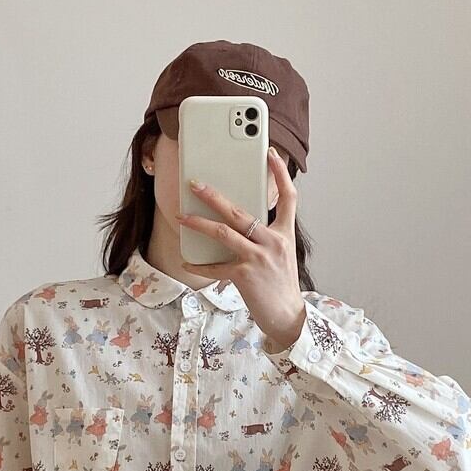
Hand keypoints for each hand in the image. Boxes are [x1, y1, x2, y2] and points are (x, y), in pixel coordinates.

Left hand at [174, 147, 306, 347]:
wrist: (287, 316)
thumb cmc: (280, 286)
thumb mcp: (280, 256)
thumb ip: (265, 237)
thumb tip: (238, 223)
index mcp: (284, 234)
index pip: (288, 197)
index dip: (280, 173)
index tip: (270, 154)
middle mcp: (273, 242)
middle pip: (240, 211)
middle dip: (214, 195)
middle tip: (195, 184)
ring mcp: (258, 258)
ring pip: (223, 232)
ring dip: (198, 223)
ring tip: (182, 216)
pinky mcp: (244, 275)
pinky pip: (216, 266)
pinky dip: (199, 265)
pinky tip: (187, 261)